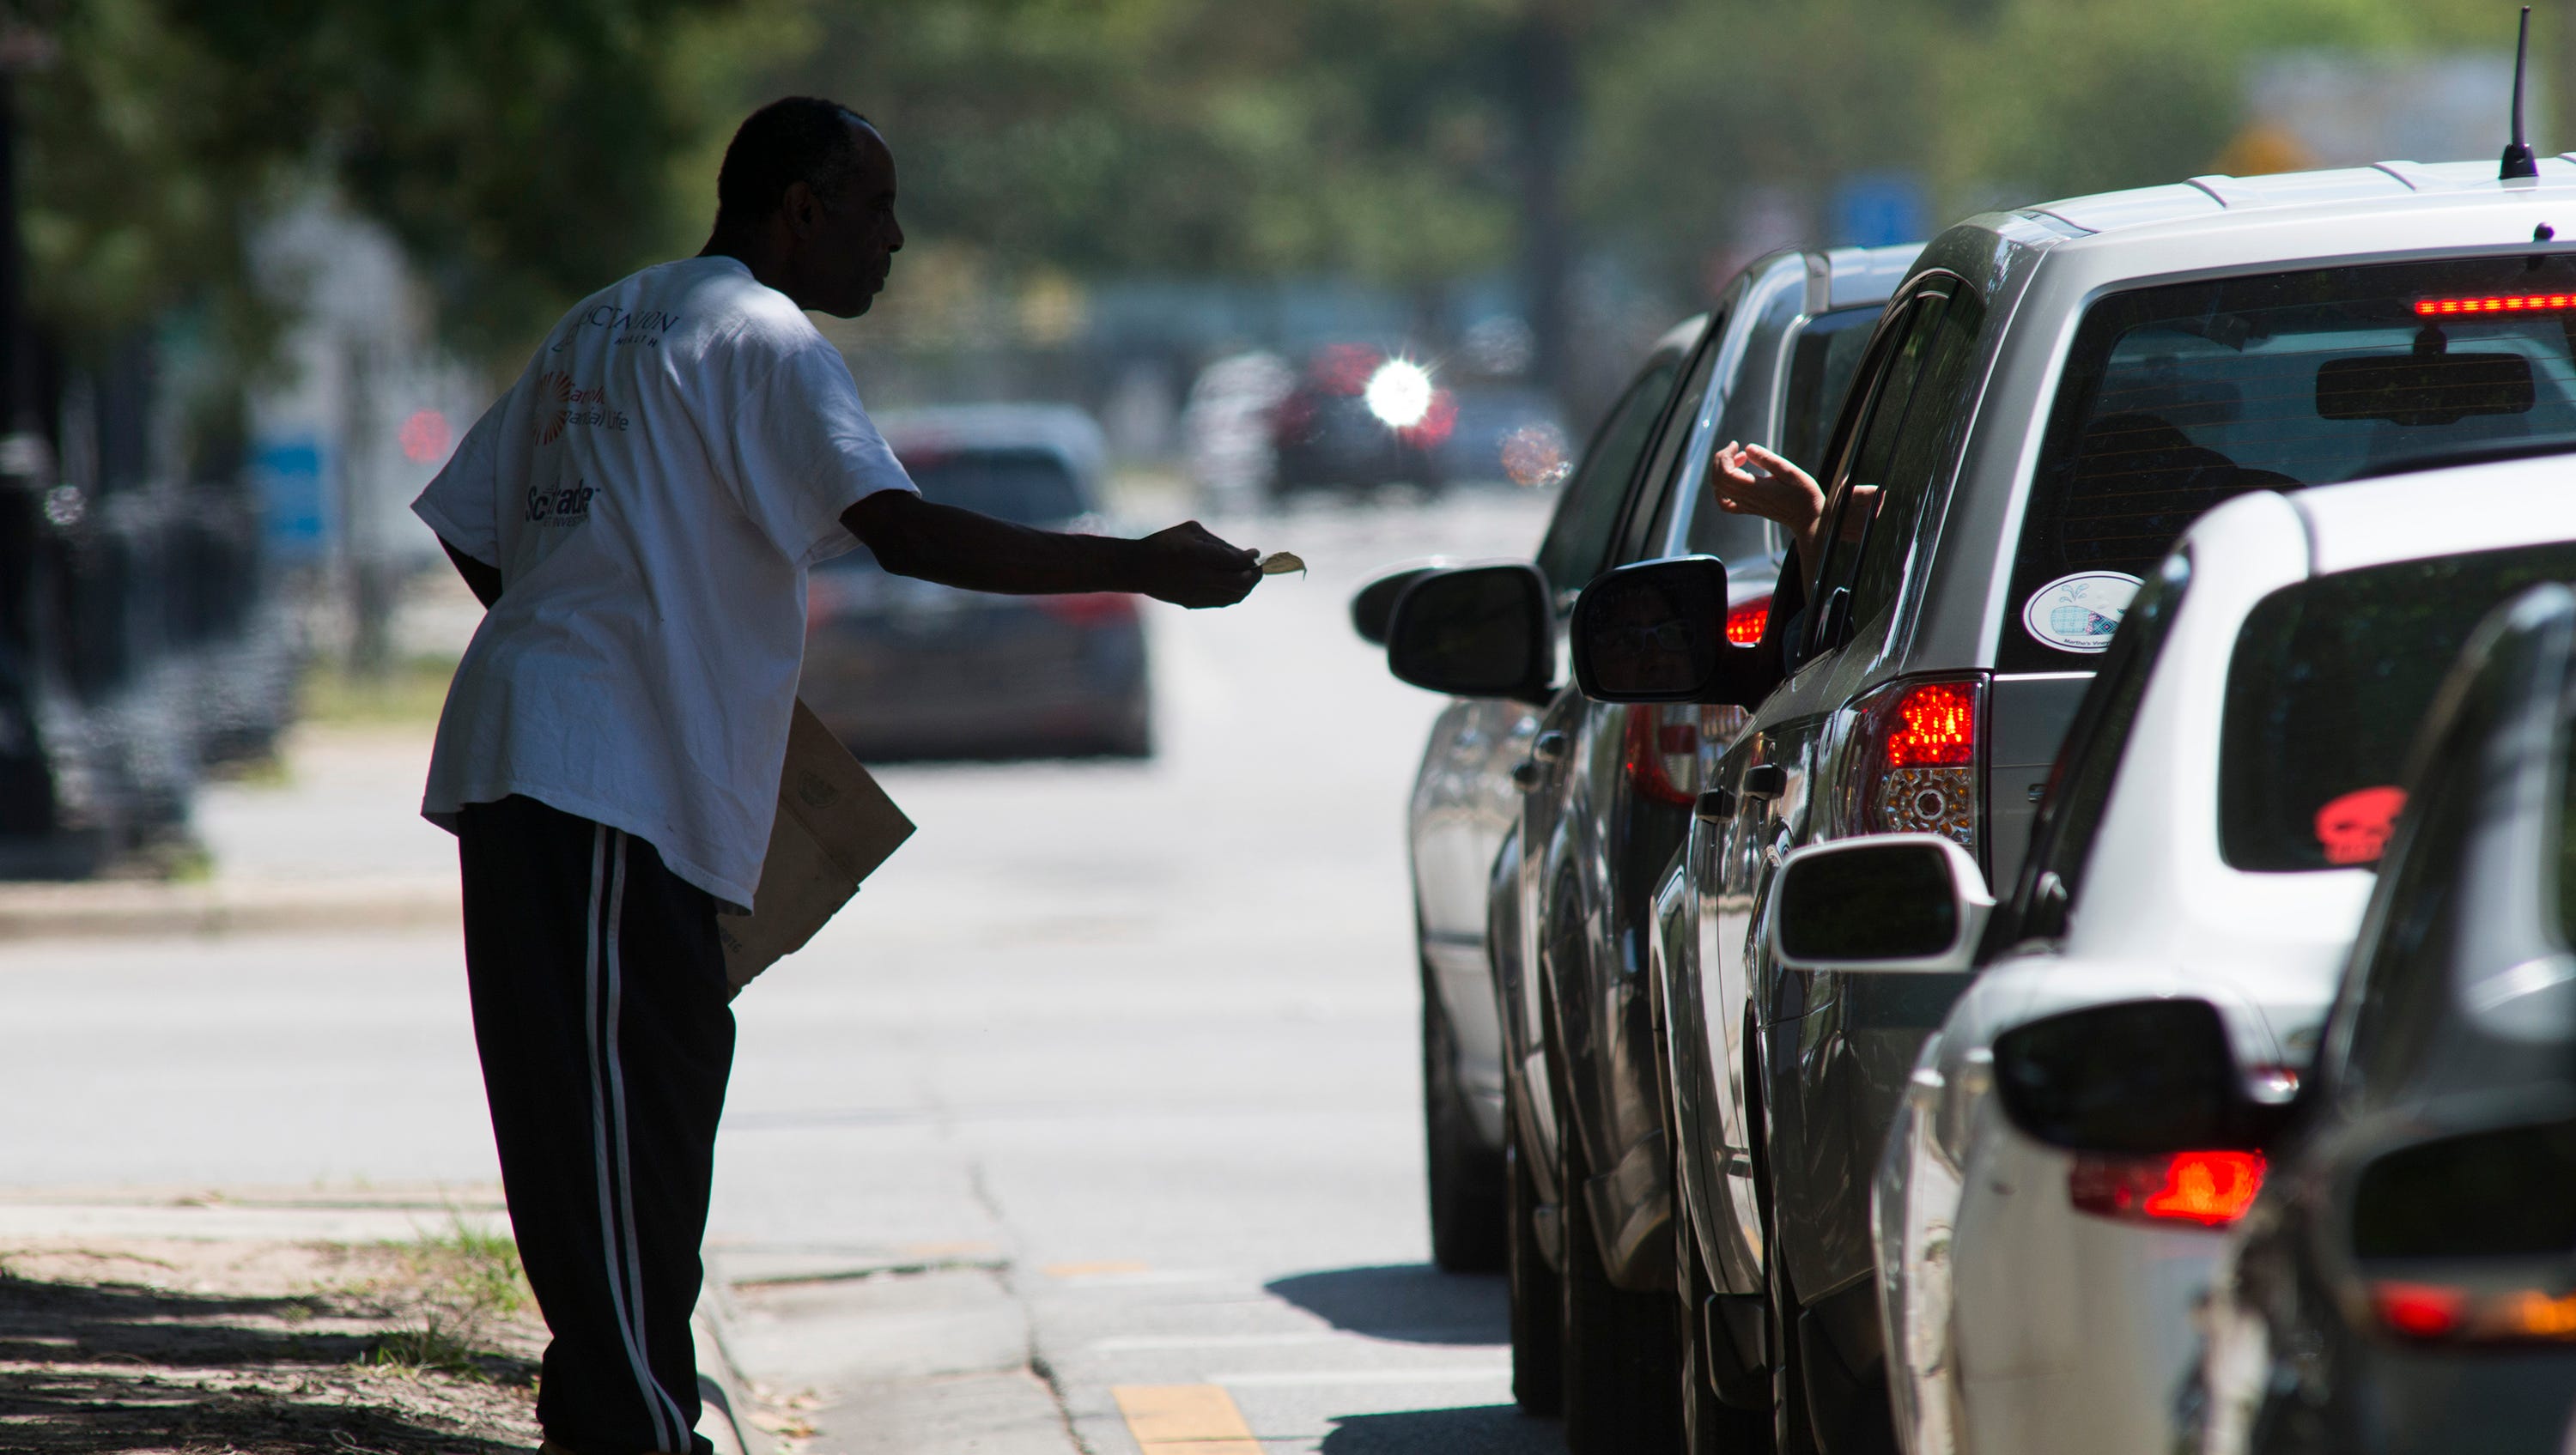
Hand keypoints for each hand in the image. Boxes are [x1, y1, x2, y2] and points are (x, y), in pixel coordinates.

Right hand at [1135, 521, 1259, 607]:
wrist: (1138, 568)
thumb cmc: (1165, 543)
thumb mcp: (1192, 531)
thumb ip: (1219, 542)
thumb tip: (1244, 555)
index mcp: (1199, 554)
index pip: (1237, 562)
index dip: (1251, 559)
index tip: (1256, 553)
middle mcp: (1200, 577)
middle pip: (1241, 582)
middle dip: (1255, 574)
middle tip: (1259, 566)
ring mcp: (1197, 593)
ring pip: (1235, 595)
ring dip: (1247, 586)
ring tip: (1249, 575)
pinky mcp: (1194, 603)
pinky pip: (1224, 602)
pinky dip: (1235, 593)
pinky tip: (1235, 584)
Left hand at [1711, 441, 1823, 536]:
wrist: (1808, 517)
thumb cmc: (1803, 494)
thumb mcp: (1789, 471)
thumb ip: (1767, 459)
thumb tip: (1748, 447)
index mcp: (1754, 488)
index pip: (1725, 473)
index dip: (1725, 456)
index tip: (1736, 445)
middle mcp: (1746, 499)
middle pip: (1718, 479)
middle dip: (1722, 459)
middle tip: (1738, 450)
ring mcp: (1745, 506)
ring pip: (1720, 489)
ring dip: (1723, 470)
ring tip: (1741, 460)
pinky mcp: (1748, 509)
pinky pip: (1725, 503)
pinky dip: (1721, 490)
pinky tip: (1732, 480)